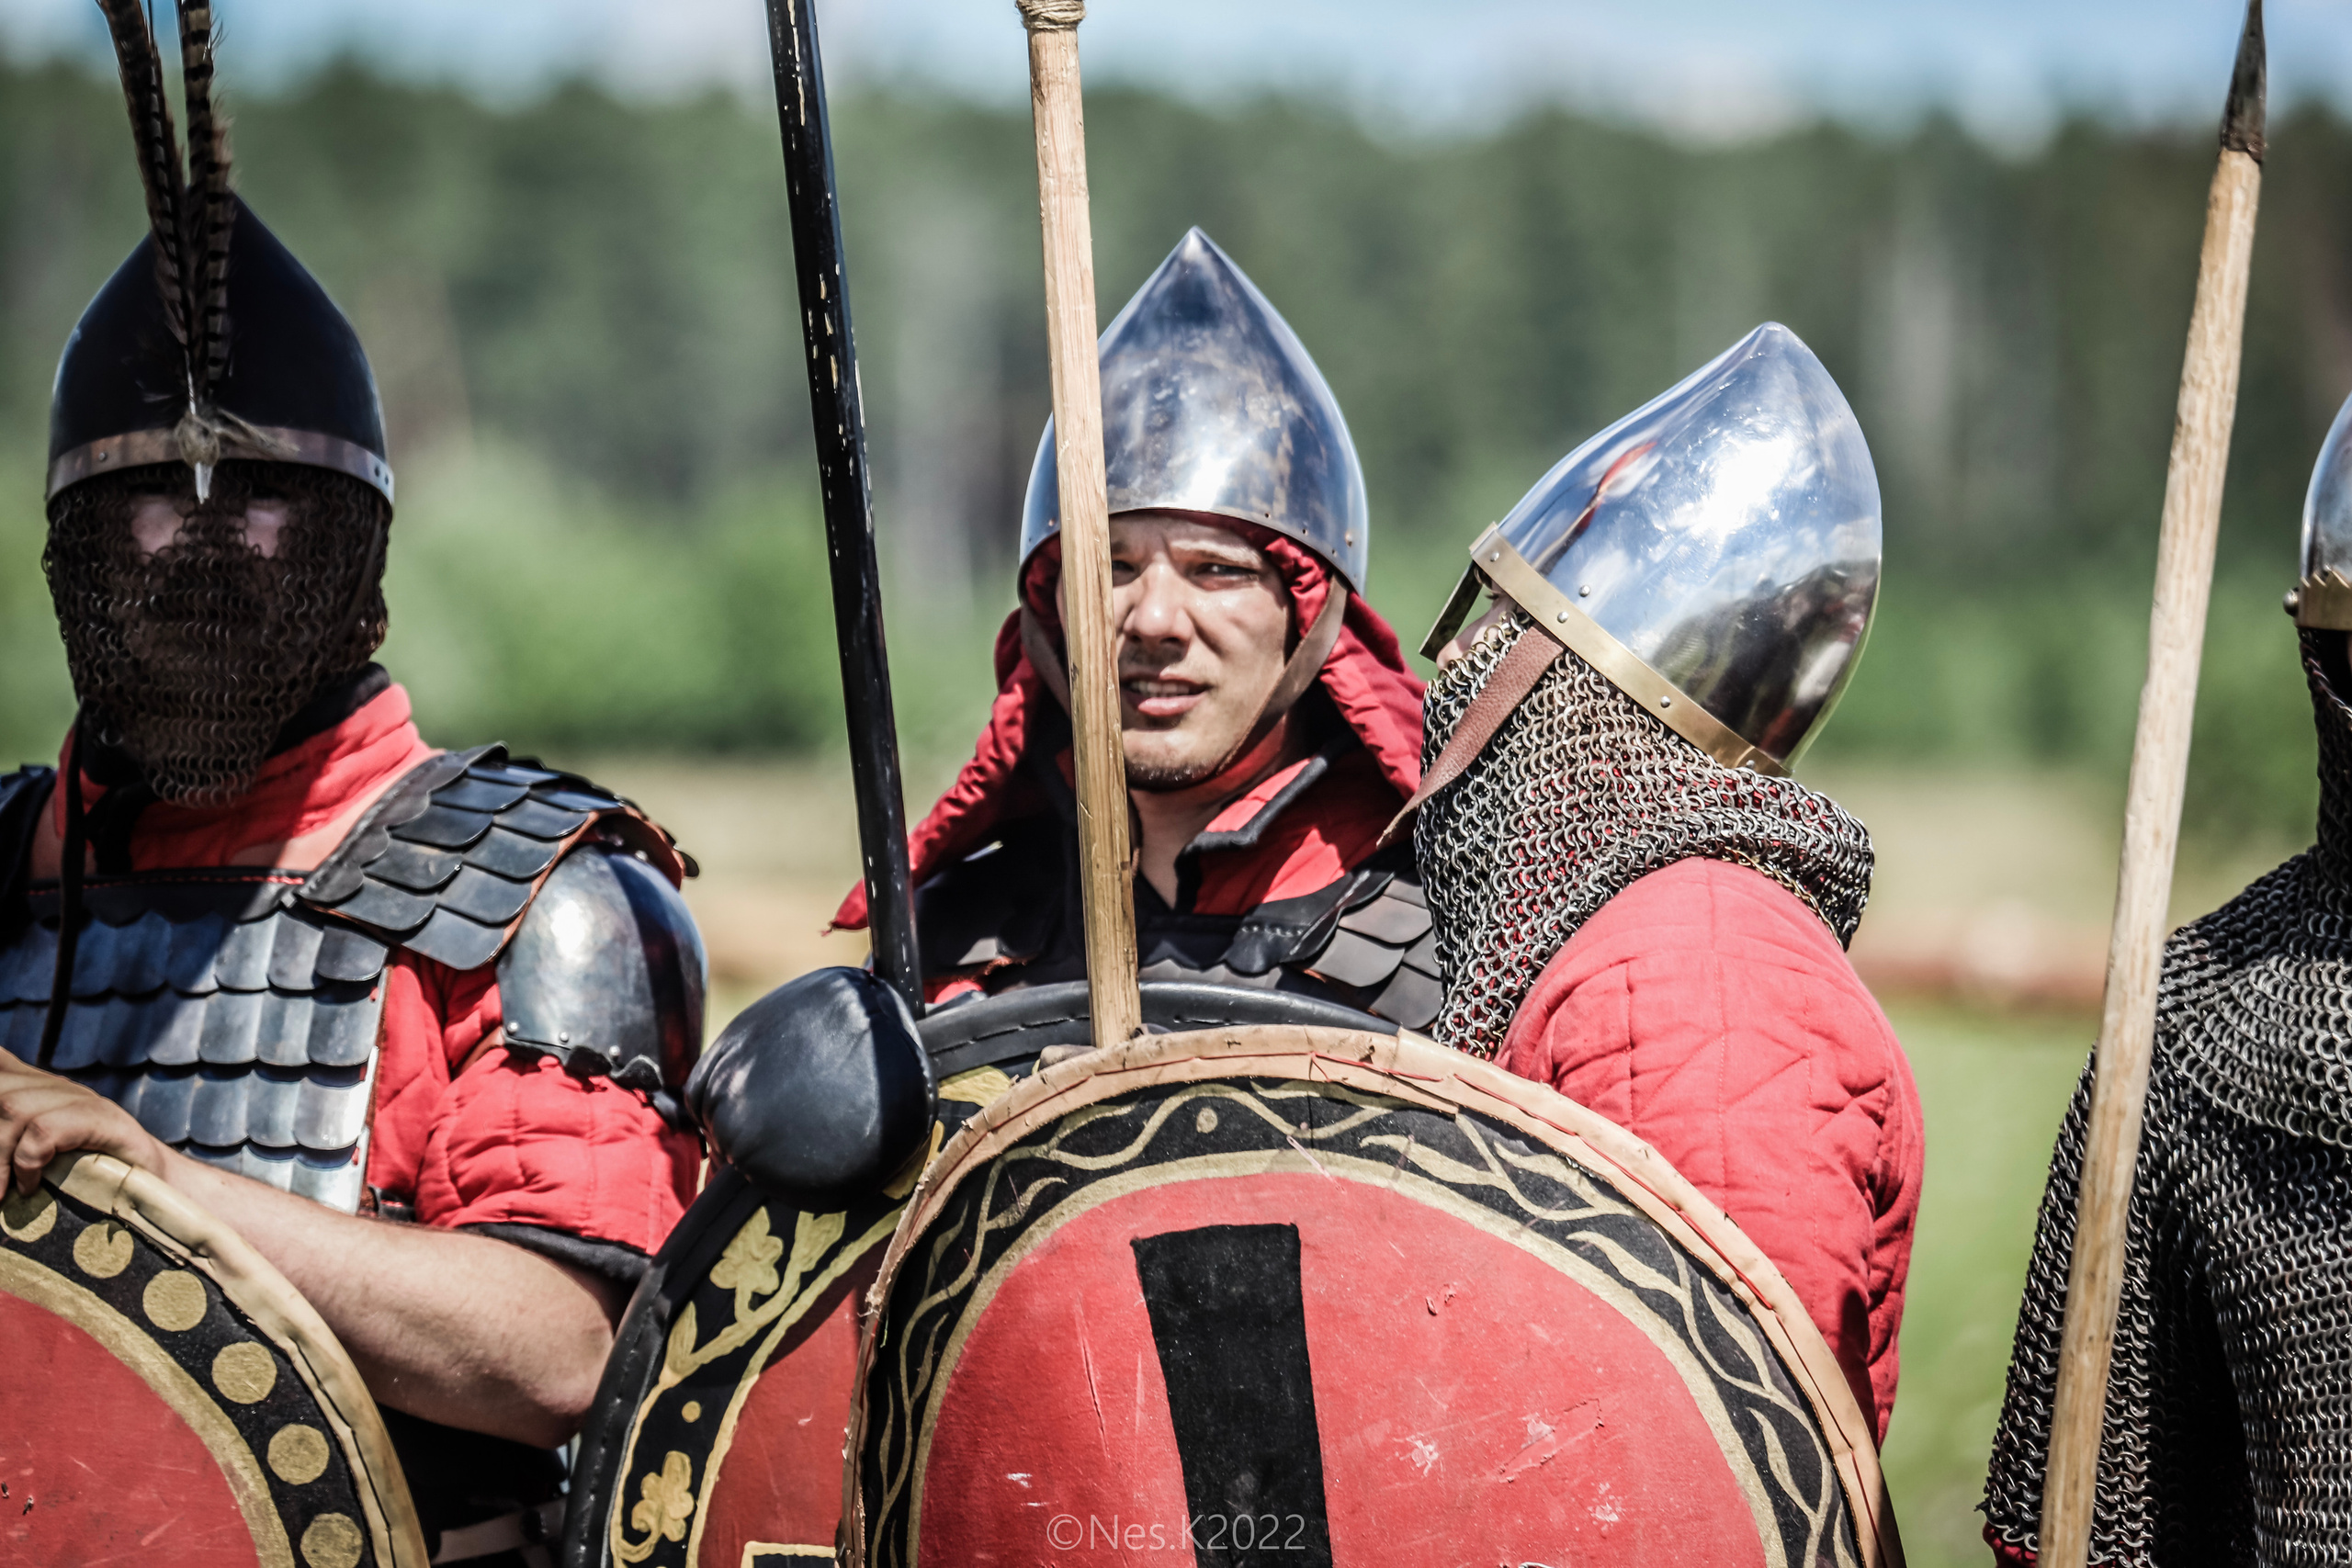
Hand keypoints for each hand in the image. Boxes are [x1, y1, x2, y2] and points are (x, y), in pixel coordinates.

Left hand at [0, 1049, 169, 1194]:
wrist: (155, 1186)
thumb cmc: (89, 1178)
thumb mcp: (39, 1155)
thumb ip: (10, 1141)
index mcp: (37, 1088)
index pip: (0, 1062)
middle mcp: (57, 1086)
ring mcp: (81, 1099)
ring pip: (12, 1107)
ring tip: (0, 1194)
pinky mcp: (102, 1120)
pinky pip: (43, 1131)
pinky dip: (28, 1163)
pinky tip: (32, 1186)